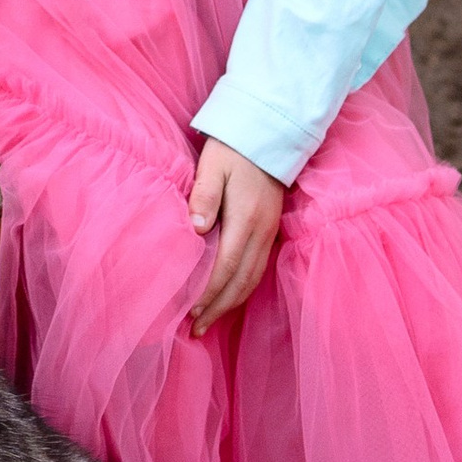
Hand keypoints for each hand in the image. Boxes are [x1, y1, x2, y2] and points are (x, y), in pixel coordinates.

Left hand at [187, 137, 284, 333]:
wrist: (269, 131)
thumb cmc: (233, 148)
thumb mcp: (212, 166)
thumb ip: (203, 197)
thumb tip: (194, 231)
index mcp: (245, 219)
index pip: (226, 268)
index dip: (208, 294)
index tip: (190, 313)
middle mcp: (261, 231)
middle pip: (241, 282)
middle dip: (219, 309)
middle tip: (196, 330)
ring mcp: (269, 231)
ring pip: (252, 279)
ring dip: (231, 303)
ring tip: (210, 321)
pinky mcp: (271, 229)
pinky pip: (258, 268)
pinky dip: (243, 288)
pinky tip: (229, 296)